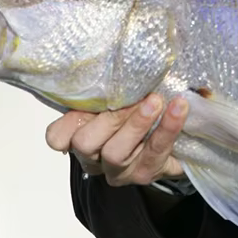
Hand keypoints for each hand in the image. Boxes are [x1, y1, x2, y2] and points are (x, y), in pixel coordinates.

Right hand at [45, 93, 189, 186]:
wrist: (177, 143)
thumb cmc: (138, 114)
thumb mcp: (115, 100)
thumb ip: (104, 91)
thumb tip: (107, 64)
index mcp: (80, 137)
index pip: (58, 137)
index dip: (65, 124)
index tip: (86, 104)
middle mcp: (94, 159)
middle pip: (86, 143)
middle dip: (109, 118)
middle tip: (135, 96)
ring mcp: (119, 171)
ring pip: (116, 152)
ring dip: (136, 123)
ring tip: (155, 100)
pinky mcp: (146, 173)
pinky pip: (155, 151)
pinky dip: (168, 127)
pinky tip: (178, 107)